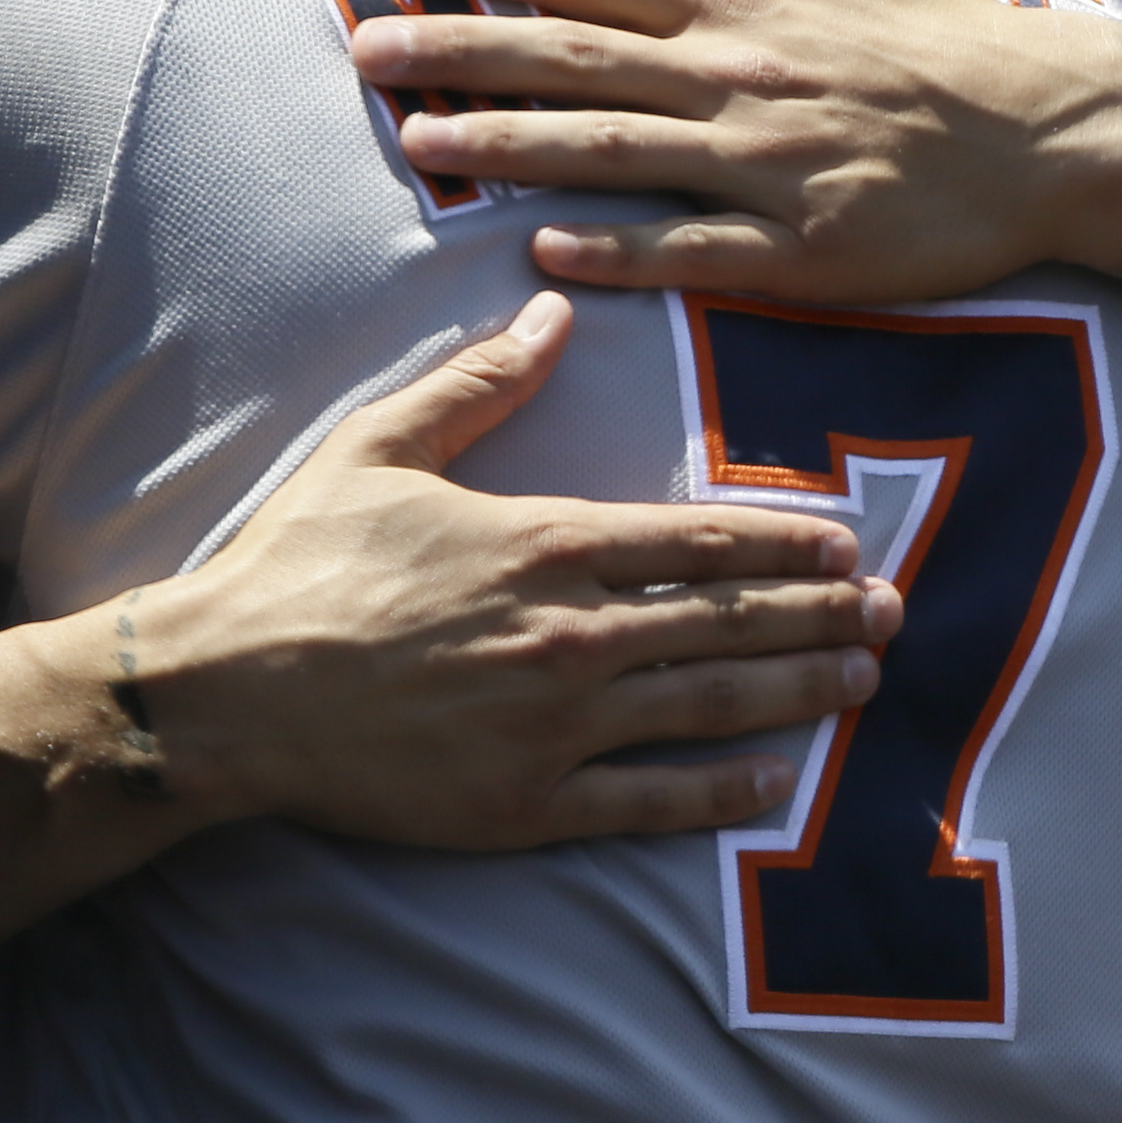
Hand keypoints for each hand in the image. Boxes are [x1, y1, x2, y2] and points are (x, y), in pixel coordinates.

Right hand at [130, 290, 901, 845]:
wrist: (227, 693)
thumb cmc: (300, 563)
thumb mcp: (384, 447)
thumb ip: (480, 384)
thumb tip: (553, 317)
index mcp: (546, 541)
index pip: (703, 538)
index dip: (788, 539)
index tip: (848, 541)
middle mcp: (572, 633)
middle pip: (731, 620)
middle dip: (822, 614)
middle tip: (894, 612)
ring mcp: (557, 726)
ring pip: (711, 703)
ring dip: (798, 688)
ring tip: (862, 679)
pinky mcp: (526, 805)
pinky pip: (649, 801)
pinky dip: (722, 788)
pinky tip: (777, 776)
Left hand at [355, 0, 1121, 302]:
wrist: (1051, 127)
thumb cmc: (941, 30)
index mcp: (735, 0)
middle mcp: (733, 74)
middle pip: (570, 56)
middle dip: (458, 51)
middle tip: (365, 52)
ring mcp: (762, 163)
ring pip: (609, 153)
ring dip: (506, 148)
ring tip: (417, 146)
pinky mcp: (800, 247)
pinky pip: (691, 252)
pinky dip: (615, 253)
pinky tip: (543, 254)